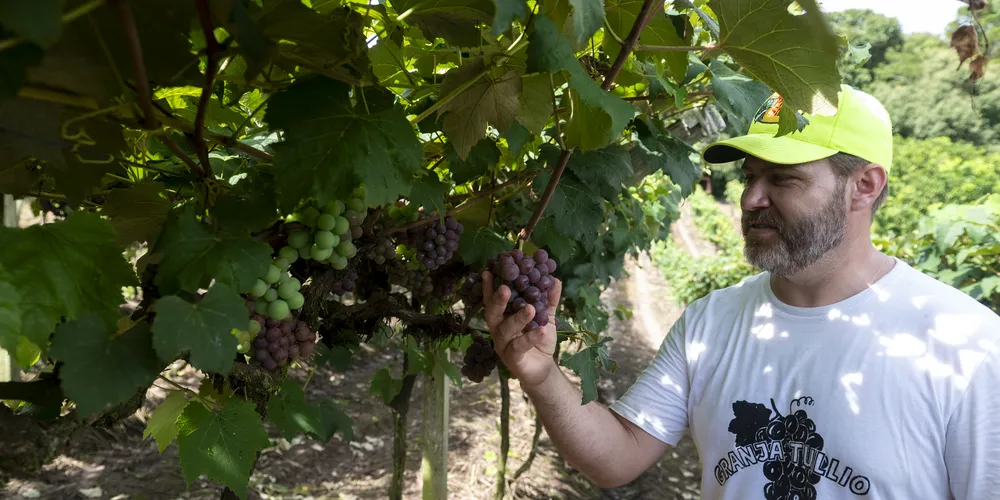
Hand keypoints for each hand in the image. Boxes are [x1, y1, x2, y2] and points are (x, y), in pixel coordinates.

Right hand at [481, 270, 561, 388]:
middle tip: (505, 288)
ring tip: (530, 308)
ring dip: (517, 318)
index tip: (489, 271)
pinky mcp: (512, 358)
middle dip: (497, 300)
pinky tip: (542, 330)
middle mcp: (498, 329)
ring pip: (505, 330)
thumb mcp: (546, 317)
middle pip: (492, 313)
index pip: (493, 300)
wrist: (543, 367)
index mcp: (503, 316)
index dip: (489, 287)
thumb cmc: (538, 339)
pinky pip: (519, 347)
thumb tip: (555, 279)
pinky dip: (531, 337)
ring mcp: (503, 344)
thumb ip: (548, 300)